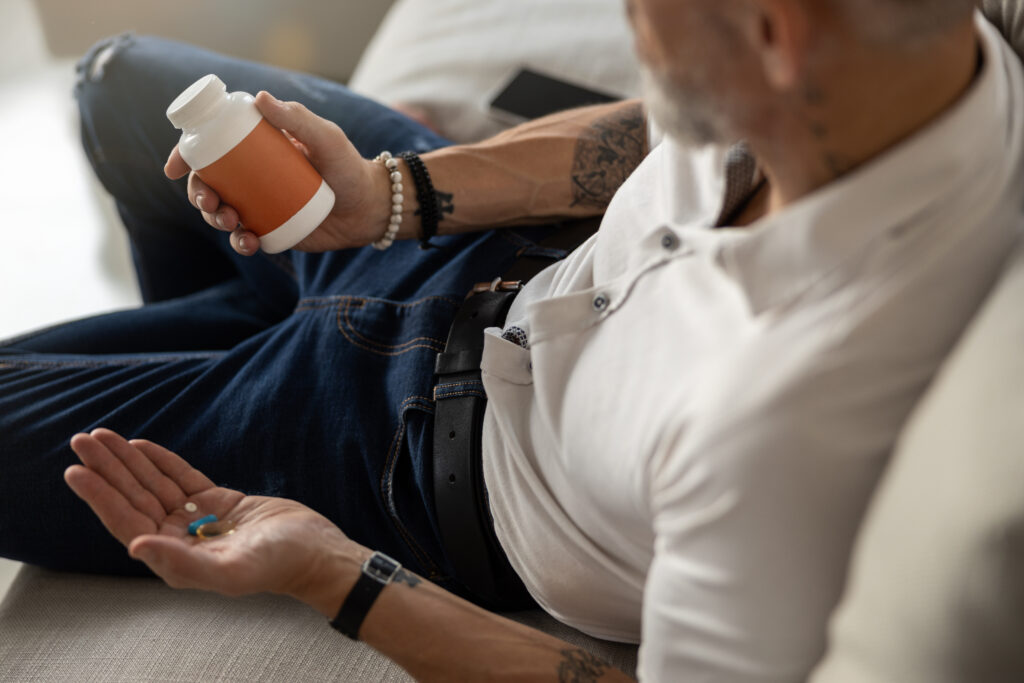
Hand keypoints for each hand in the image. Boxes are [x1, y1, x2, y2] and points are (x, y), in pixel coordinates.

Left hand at [65, 429, 362, 606]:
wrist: (318, 553)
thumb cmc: (279, 566)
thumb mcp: (231, 571)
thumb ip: (181, 562)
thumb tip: (135, 546)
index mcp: (175, 559)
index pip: (127, 522)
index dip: (101, 496)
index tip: (76, 471)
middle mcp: (179, 540)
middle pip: (134, 498)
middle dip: (108, 469)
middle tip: (83, 440)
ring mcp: (198, 520)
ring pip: (153, 485)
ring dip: (128, 461)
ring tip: (103, 436)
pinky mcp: (219, 502)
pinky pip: (181, 478)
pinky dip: (160, 461)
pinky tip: (140, 446)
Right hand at [164, 92, 393, 254]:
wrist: (371, 208)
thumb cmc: (349, 167)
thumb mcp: (327, 138)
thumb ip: (298, 118)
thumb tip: (260, 98)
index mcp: (257, 148)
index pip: (212, 147)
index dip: (184, 155)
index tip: (172, 168)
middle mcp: (254, 175)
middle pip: (209, 182)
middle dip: (198, 194)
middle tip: (209, 202)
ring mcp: (261, 203)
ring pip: (222, 211)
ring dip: (214, 218)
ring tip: (231, 221)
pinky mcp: (273, 229)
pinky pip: (245, 237)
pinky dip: (240, 242)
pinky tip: (247, 242)